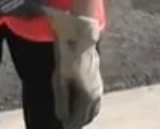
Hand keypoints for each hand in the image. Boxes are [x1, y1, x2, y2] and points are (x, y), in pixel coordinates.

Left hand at [44, 7, 102, 127]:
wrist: (80, 38)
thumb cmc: (67, 58)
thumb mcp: (60, 81)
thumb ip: (62, 102)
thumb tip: (63, 119)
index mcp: (87, 96)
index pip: (80, 119)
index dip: (71, 125)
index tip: (63, 127)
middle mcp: (96, 93)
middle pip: (89, 116)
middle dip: (79, 121)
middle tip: (68, 123)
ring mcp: (99, 86)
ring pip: (94, 108)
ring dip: (85, 114)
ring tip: (74, 115)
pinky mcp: (98, 79)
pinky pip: (95, 99)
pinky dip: (89, 105)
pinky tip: (81, 101)